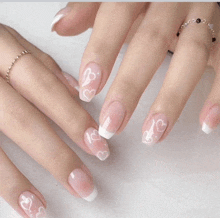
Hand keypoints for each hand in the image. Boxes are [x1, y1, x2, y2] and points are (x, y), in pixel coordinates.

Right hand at [0, 24, 109, 217]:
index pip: (46, 88)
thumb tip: (77, 89)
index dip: (72, 118)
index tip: (97, 143)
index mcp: (1, 49)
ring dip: (20, 180)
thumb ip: (42, 64)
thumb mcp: (11, 42)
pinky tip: (18, 202)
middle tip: (84, 182)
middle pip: (24, 120)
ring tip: (44, 208)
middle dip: (56, 155)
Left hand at [52, 2, 219, 144]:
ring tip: (152, 134)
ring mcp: (204, 17)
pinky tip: (207, 122)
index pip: (116, 16)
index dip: (101, 53)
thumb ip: (90, 9)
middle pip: (151, 43)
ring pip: (191, 57)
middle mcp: (174, 1)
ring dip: (170, 100)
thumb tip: (60, 25)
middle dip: (130, 87)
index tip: (89, 90)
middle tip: (113, 123)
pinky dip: (218, 95)